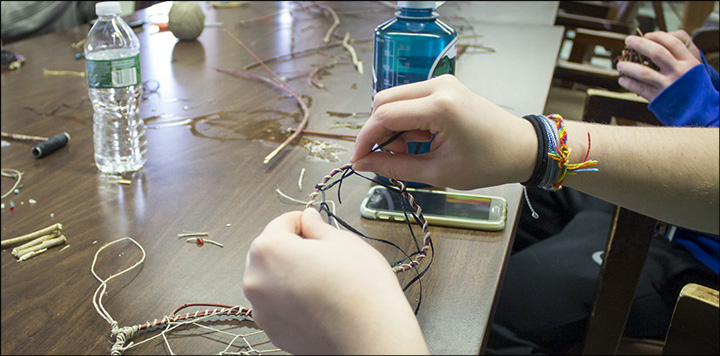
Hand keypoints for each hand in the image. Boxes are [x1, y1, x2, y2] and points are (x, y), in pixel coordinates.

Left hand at [243, 208, 427, 354]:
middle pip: (270, 253)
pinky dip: (292, 301)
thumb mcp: (343, 242)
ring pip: (272, 281)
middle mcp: (256, 280)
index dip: (304, 222)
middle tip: (323, 255)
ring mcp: (262, 310)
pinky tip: (319, 301)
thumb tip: (309, 220)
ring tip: (323, 281)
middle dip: (292, 249)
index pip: (282, 223)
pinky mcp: (274, 332)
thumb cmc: (360, 289)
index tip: (318, 228)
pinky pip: (278, 306)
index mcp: (269, 250)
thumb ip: (318, 227)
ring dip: (290, 275)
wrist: (371, 336)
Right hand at [351, 74, 536, 189]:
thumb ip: (395, 167)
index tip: (357, 159)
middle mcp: (438, 86)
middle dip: (377, 132)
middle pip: (384, 102)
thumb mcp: (437, 172)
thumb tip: (363, 164)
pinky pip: (410, 100)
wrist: (520, 148)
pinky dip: (406, 122)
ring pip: (395, 100)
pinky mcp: (444, 87)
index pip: (384, 115)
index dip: (365, 139)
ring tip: (408, 152)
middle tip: (385, 158)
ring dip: (392, 127)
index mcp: (439, 106)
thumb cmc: (488, 162)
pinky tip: (419, 142)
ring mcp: (442, 83)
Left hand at [617, 30, 701, 100]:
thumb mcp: (694, 70)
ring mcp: (668, 85)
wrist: (700, 112)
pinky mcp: (659, 98)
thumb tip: (655, 47)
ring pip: (643, 72)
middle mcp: (678, 71)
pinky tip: (622, 80)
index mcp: (689, 62)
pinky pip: (640, 88)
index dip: (657, 36)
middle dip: (640, 44)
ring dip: (628, 67)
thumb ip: (679, 59)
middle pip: (656, 52)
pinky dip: (629, 83)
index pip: (672, 42)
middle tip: (628, 40)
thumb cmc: (694, 89)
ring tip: (620, 65)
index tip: (646, 35)